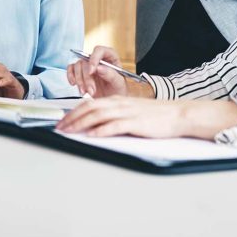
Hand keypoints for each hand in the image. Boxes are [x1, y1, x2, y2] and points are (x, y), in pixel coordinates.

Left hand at [56, 96, 236, 139]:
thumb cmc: (155, 115)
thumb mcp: (131, 110)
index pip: (88, 104)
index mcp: (116, 100)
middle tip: (59, 128)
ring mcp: (126, 112)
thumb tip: (96, 124)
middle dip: (71, 119)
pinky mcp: (135, 123)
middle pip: (88, 109)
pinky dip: (101, 131)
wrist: (177, 114)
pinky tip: (92, 136)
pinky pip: (114, 126)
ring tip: (69, 132)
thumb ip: (114, 114)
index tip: (62, 122)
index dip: (72, 113)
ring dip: (80, 124)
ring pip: (97, 116)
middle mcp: (118, 104)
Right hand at [67, 45, 132, 97]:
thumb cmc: (118, 91)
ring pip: (78, 65)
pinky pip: (71, 68)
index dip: (94, 58)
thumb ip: (111, 75)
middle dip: (87, 77)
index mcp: (110, 57)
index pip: (100, 50)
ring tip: (85, 92)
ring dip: (79, 80)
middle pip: (87, 60)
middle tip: (91, 90)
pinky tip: (74, 83)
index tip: (91, 71)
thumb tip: (99, 67)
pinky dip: (70, 76)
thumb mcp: (119, 84)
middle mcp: (98, 59)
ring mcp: (88, 65)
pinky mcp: (80, 72)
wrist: (111, 101)